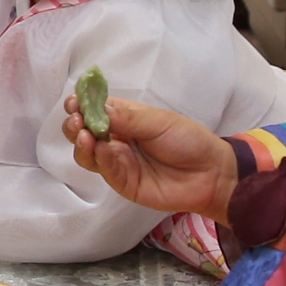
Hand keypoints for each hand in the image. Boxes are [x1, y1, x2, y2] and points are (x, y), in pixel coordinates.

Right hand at [66, 92, 235, 218]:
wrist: (211, 174)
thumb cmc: (188, 141)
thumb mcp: (157, 122)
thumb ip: (124, 118)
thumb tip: (92, 109)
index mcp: (124, 119)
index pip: (94, 110)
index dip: (81, 105)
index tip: (74, 102)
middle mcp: (116, 139)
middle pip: (83, 132)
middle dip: (74, 125)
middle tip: (76, 120)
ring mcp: (117, 162)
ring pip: (86, 154)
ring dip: (80, 143)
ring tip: (84, 136)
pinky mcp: (122, 182)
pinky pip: (104, 170)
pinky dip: (99, 159)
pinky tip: (100, 149)